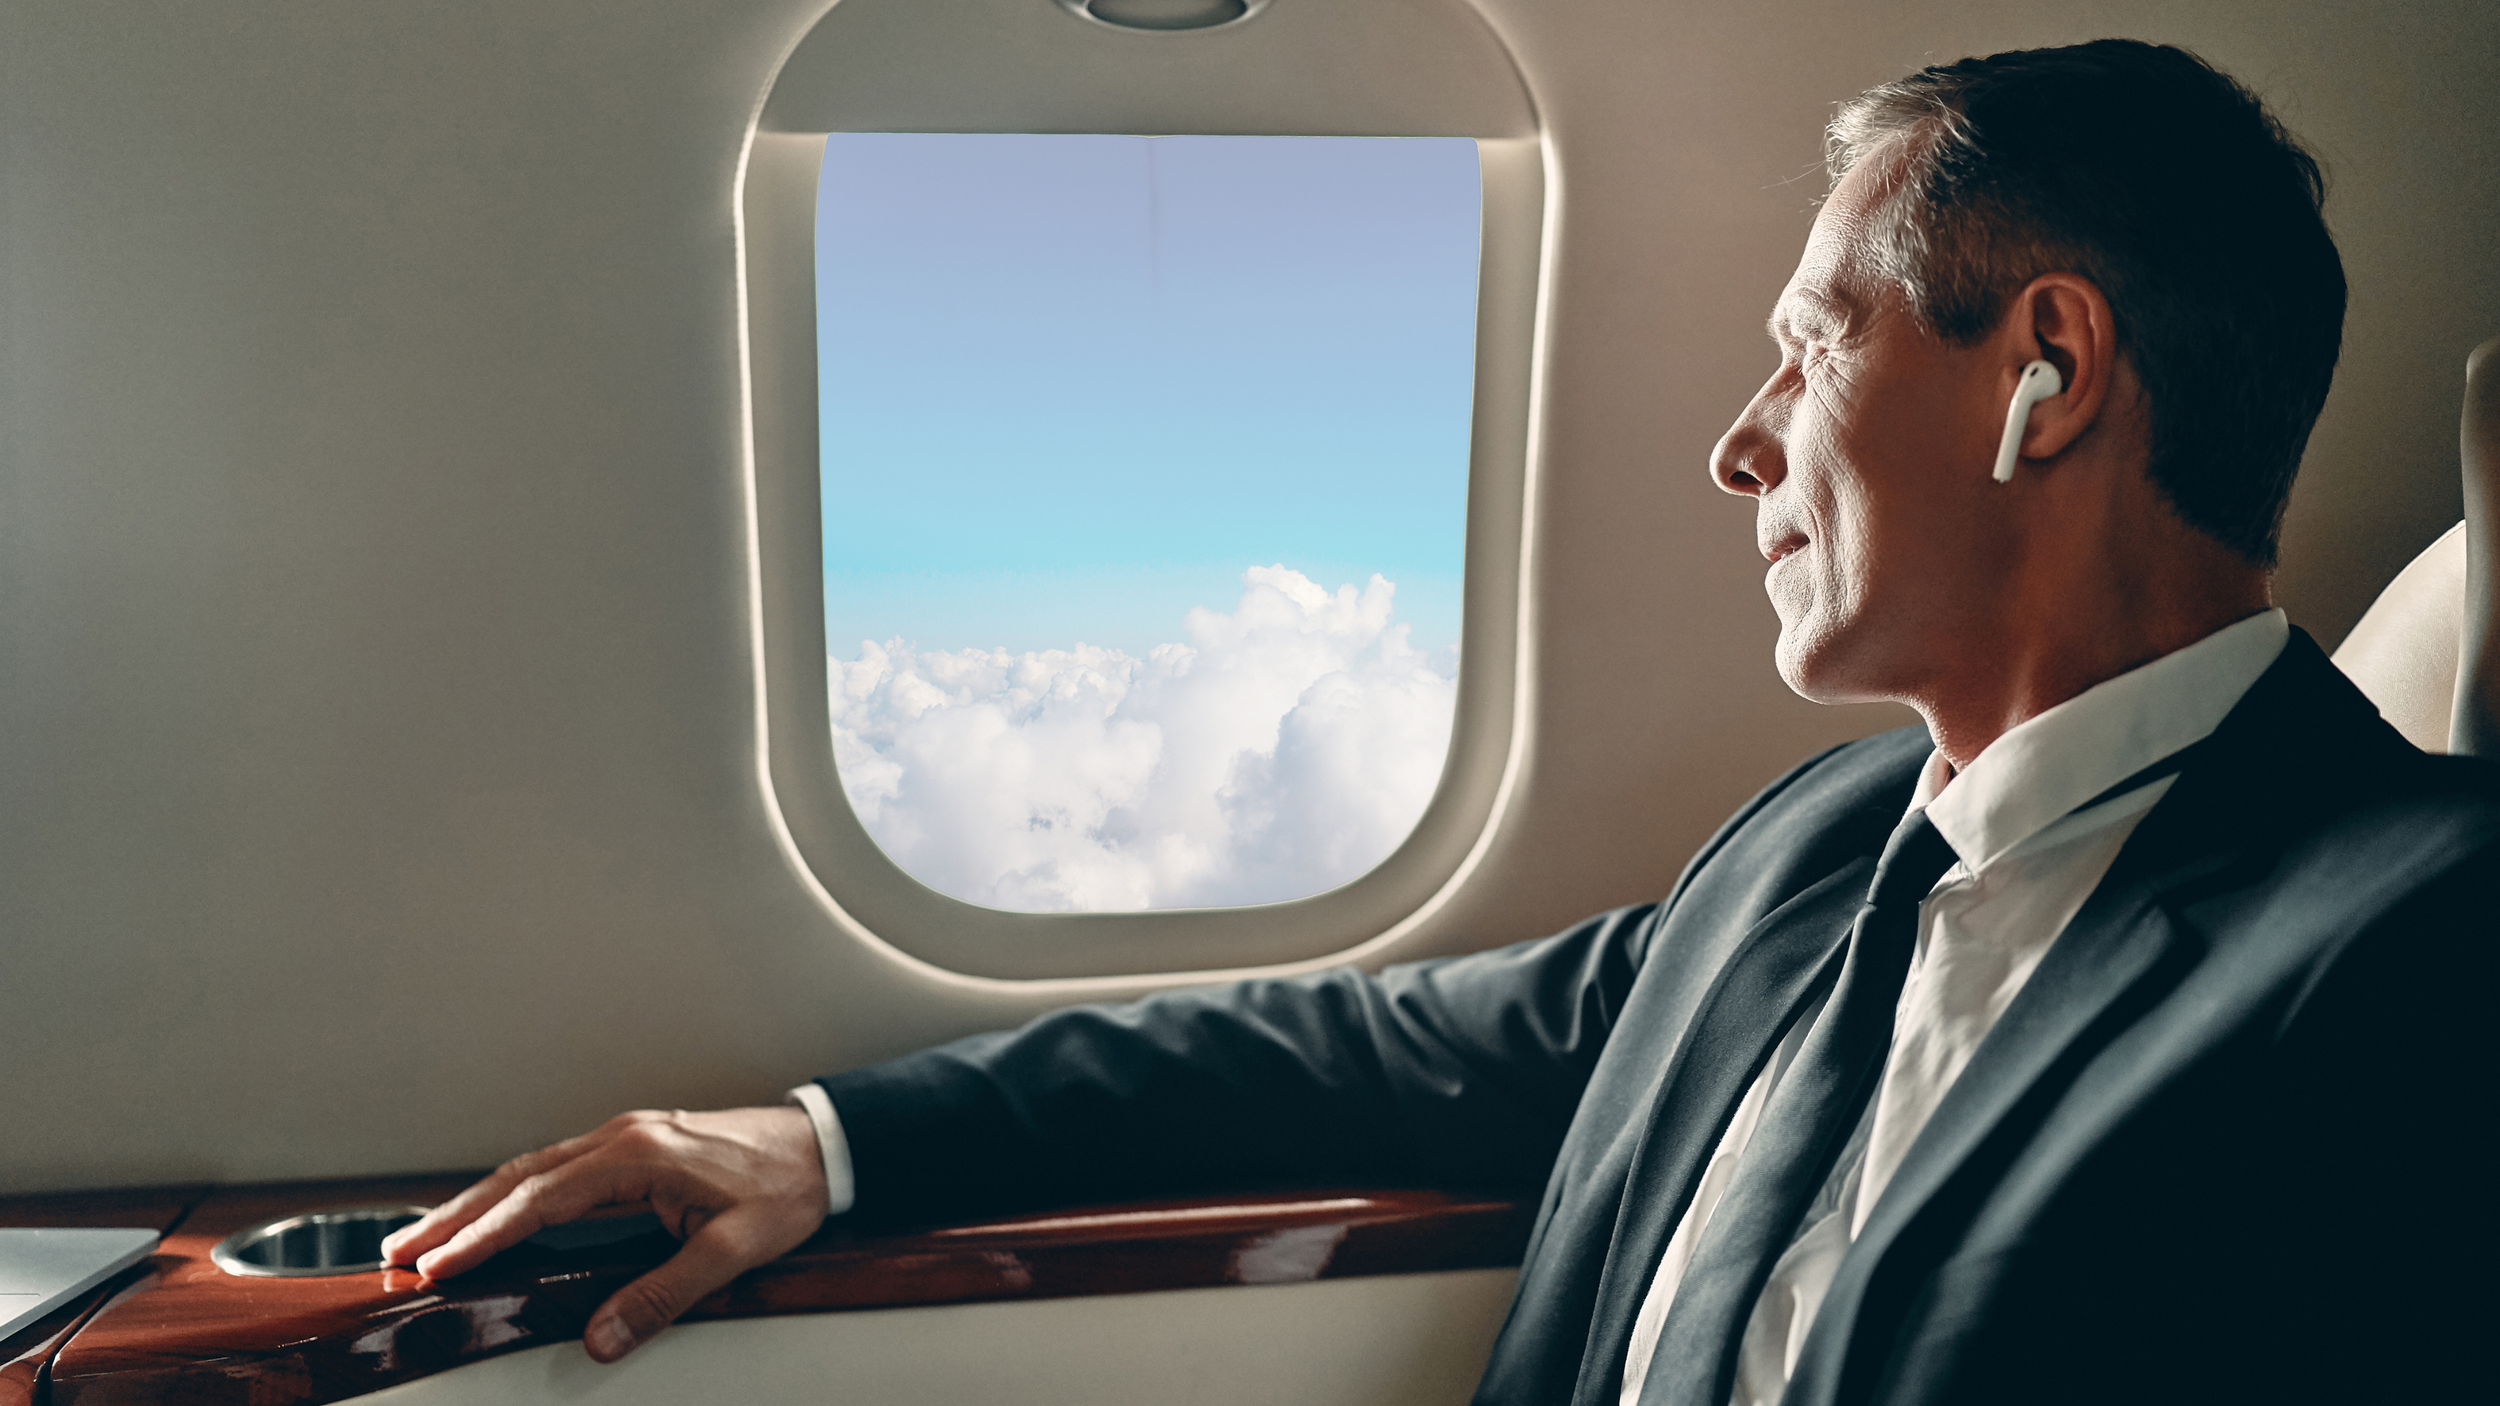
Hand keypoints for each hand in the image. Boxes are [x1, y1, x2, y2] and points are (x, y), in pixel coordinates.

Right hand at [378, 1106, 827, 1361]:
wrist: (826, 1145)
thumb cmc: (785, 1191)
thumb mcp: (733, 1251)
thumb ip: (664, 1295)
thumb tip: (599, 1339)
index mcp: (638, 1156)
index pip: (539, 1200)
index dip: (482, 1235)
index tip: (434, 1264)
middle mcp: (621, 1138)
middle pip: (518, 1178)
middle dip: (454, 1216)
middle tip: (396, 1253)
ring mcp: (625, 1138)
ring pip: (532, 1169)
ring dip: (475, 1203)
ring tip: (424, 1239)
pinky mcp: (633, 1147)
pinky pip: (556, 1169)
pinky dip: (513, 1194)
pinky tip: (491, 1216)